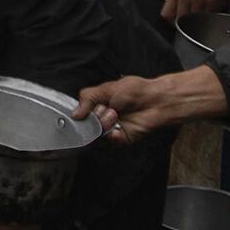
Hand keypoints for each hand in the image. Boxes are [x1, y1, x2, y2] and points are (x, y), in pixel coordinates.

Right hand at [78, 67, 229, 142]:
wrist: (155, 101)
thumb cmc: (135, 90)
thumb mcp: (106, 88)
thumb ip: (87, 98)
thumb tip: (74, 114)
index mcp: (98, 105)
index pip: (81, 114)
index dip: (83, 113)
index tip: (88, 109)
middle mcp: (103, 118)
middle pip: (87, 125)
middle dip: (96, 116)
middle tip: (107, 109)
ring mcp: (112, 129)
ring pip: (97, 134)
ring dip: (104, 124)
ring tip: (115, 114)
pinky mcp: (122, 138)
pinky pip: (110, 141)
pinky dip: (112, 135)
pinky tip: (117, 127)